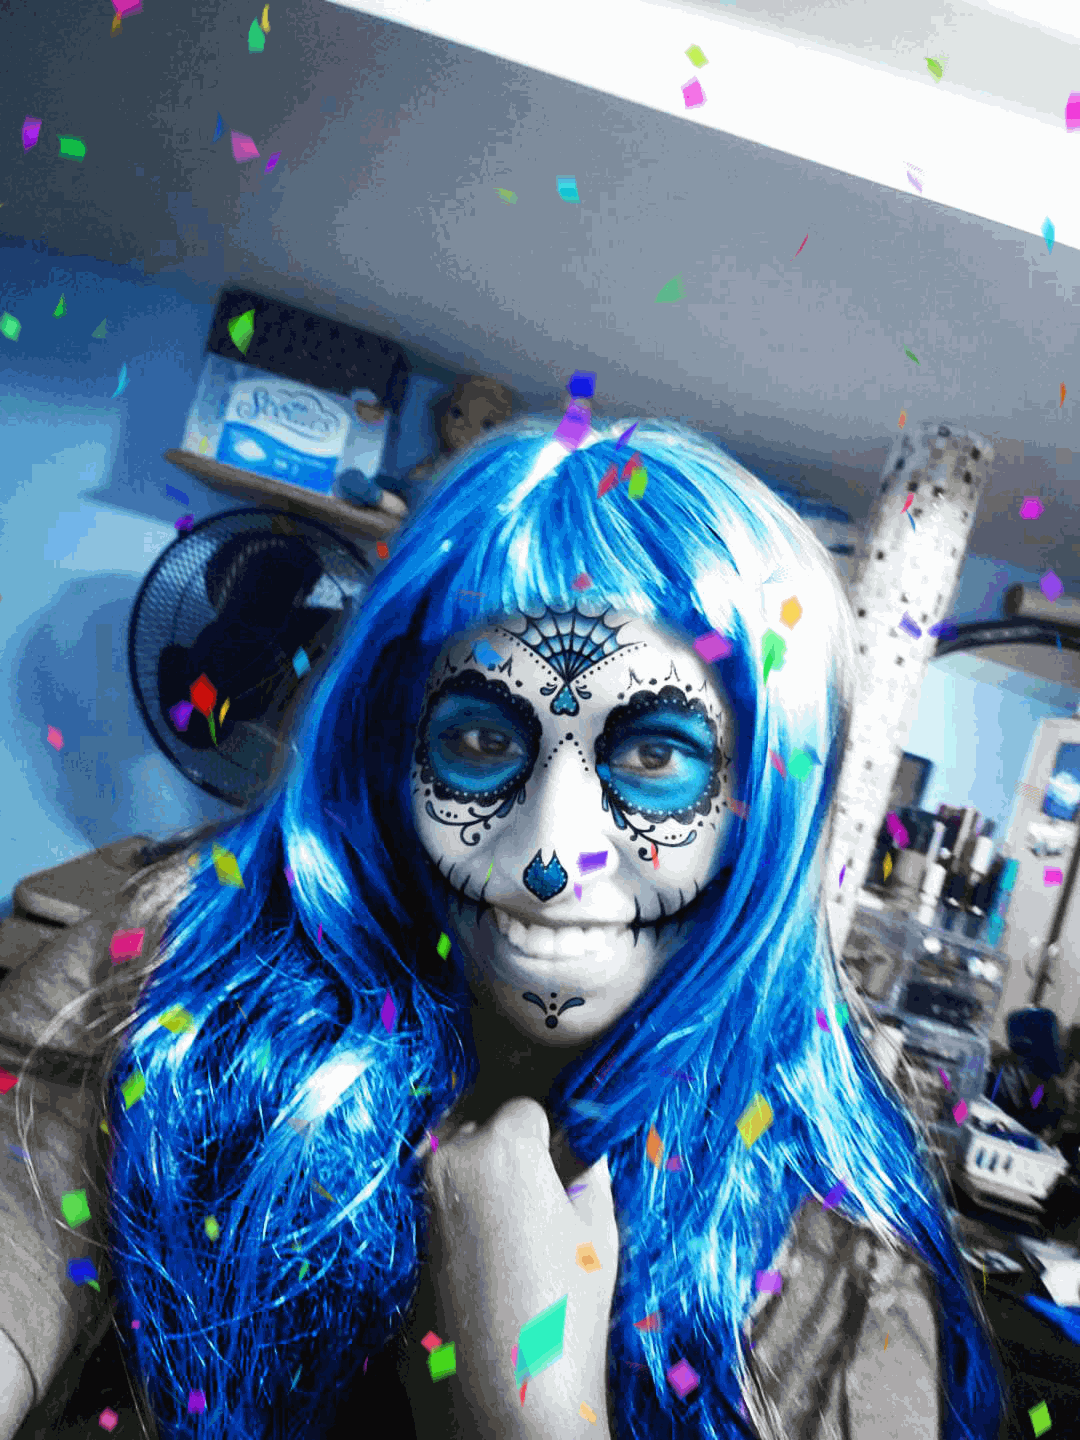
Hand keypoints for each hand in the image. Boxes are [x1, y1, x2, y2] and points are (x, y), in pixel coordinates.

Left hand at [400, 1098, 617, 1438]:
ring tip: (509, 1238)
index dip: (547, 1139)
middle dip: (504, 1155)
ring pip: (451, 1169)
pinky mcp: (401, 1244)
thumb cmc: (566, 1312)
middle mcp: (449, 1161)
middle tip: (534, 1205)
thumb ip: (589, 1169)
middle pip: (479, 1130)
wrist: (508, 1401)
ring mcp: (418, 1203)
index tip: (560, 1170)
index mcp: (501, 1147)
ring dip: (476, 1186)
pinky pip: (432, 1211)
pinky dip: (454, 1223)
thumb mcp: (598, 1230)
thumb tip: (585, 1143)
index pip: (525, 1110)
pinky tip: (484, 1263)